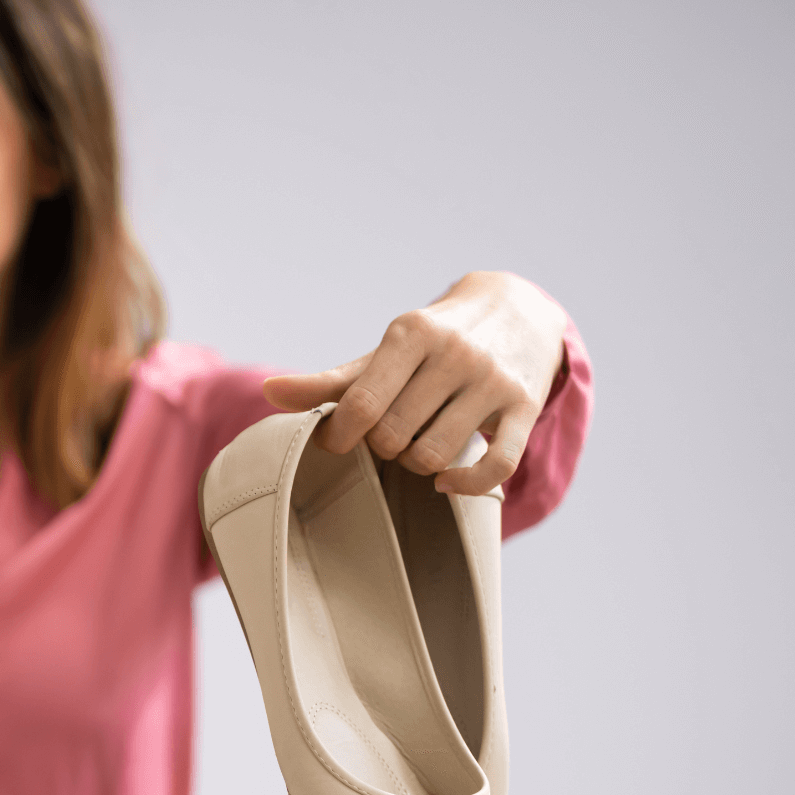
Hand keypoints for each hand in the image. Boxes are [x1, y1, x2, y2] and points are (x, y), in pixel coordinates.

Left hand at [261, 271, 568, 495]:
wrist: (515, 309)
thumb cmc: (433, 341)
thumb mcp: (384, 352)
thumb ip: (330, 381)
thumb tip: (268, 393)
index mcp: (411, 333)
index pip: (362, 404)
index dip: (340, 435)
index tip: (338, 441)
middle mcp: (456, 353)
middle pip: (394, 435)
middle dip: (381, 447)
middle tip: (386, 436)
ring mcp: (494, 380)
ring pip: (436, 454)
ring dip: (415, 465)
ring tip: (415, 446)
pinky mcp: (526, 407)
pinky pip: (496, 467)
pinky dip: (464, 485)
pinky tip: (444, 481)